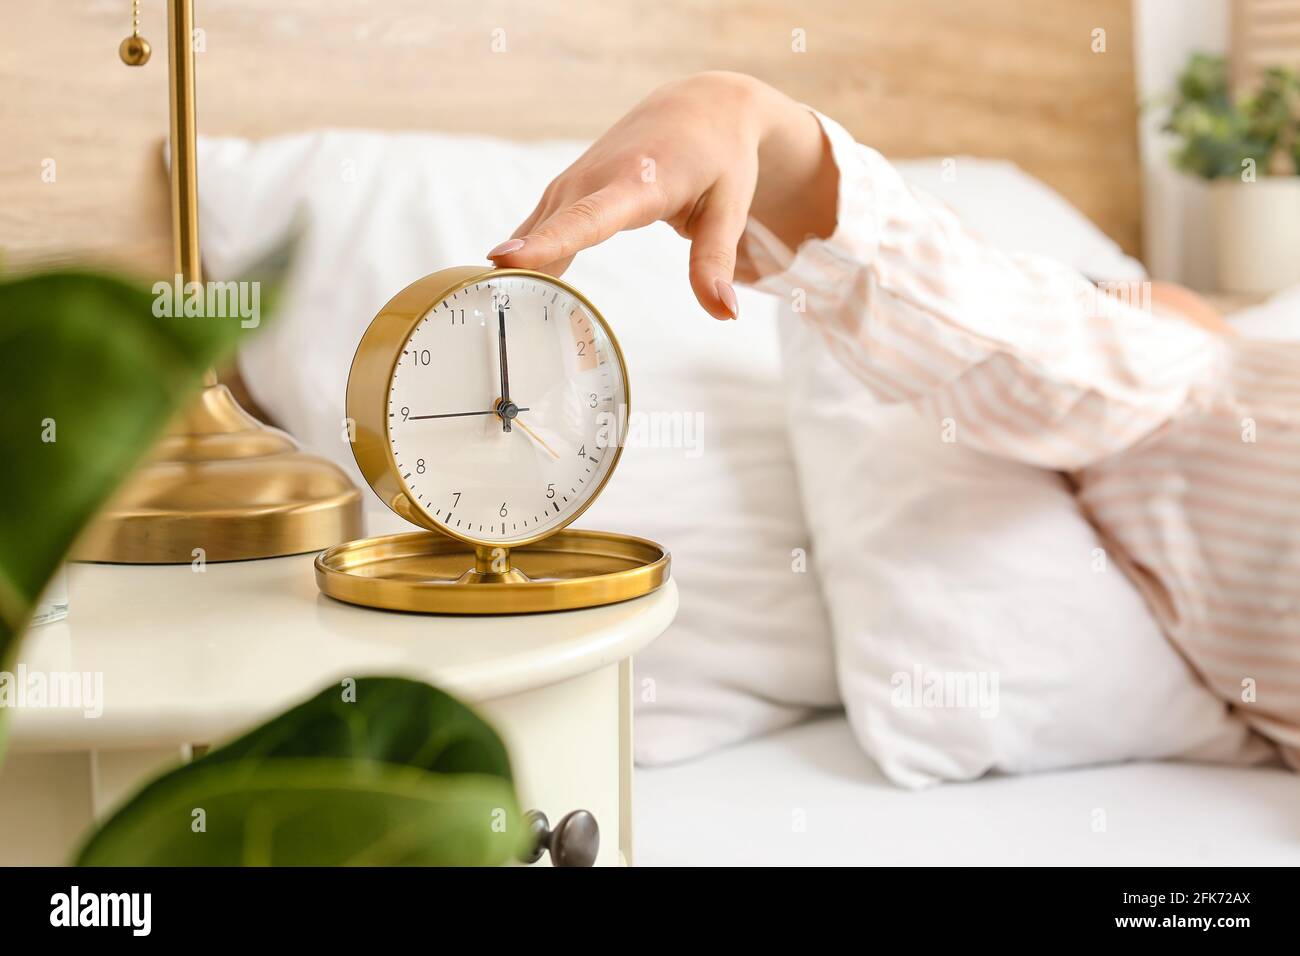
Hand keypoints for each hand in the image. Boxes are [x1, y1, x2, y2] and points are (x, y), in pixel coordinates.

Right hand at [487, 71, 838, 319]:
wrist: (700, 106)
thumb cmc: (720, 160)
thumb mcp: (728, 210)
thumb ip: (714, 264)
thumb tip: (726, 314)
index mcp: (637, 183)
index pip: (586, 219)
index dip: (546, 243)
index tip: (505, 261)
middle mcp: (596, 178)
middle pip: (547, 232)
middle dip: (516, 274)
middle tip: (487, 317)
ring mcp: (574, 181)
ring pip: (534, 233)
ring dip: (511, 271)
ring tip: (486, 311)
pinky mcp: (566, 189)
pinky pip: (536, 228)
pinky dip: (522, 258)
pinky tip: (505, 290)